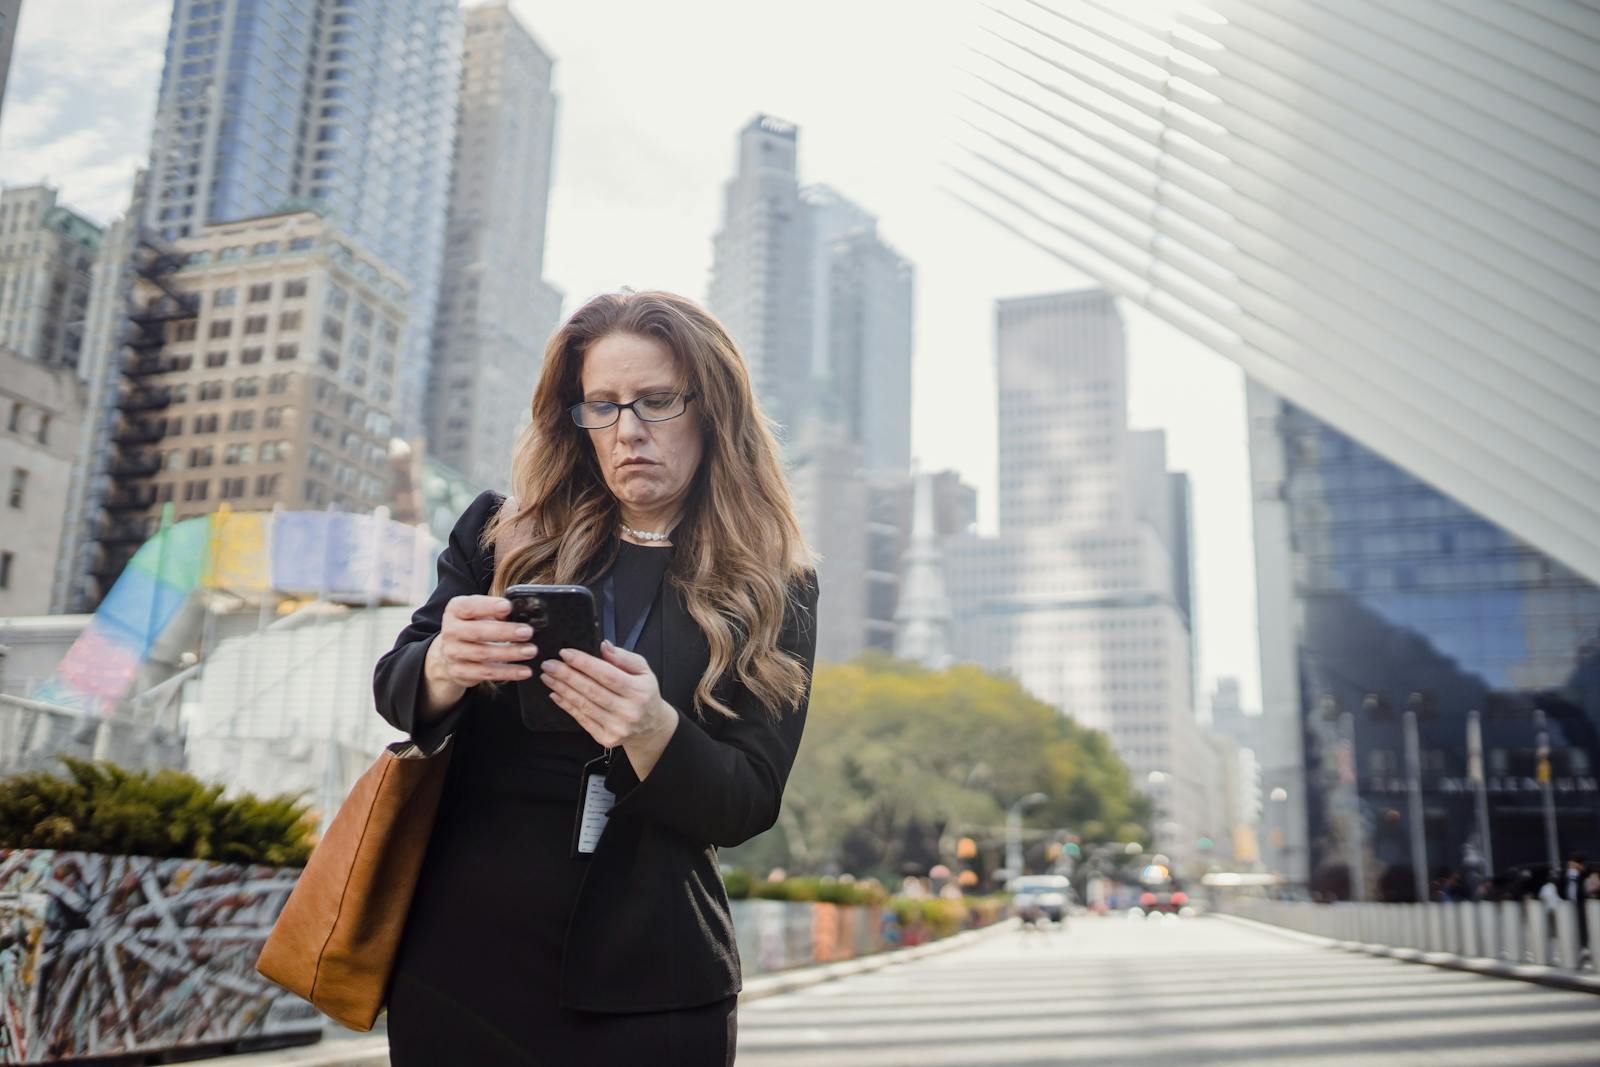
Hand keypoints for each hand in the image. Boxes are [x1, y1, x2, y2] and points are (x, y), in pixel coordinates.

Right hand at [427, 595, 538, 688]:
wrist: (450, 653)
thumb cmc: (472, 626)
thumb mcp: (479, 613)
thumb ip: (496, 610)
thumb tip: (520, 612)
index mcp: (455, 610)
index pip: (469, 606)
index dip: (488, 606)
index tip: (508, 607)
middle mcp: (450, 631)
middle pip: (477, 632)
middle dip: (504, 632)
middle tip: (527, 632)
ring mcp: (453, 653)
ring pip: (483, 654)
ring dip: (510, 653)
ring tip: (530, 651)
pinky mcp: (460, 672)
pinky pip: (486, 673)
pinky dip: (508, 672)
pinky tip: (524, 670)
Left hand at [540, 641, 678, 773]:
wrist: (651, 728)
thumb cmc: (644, 695)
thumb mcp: (644, 671)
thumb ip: (624, 657)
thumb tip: (604, 646)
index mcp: (639, 691)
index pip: (607, 675)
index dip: (584, 663)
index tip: (565, 653)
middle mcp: (628, 711)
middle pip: (591, 690)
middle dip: (566, 675)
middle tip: (549, 664)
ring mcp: (616, 727)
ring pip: (583, 705)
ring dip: (562, 689)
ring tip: (548, 677)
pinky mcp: (606, 738)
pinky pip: (581, 719)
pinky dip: (566, 705)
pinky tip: (555, 693)